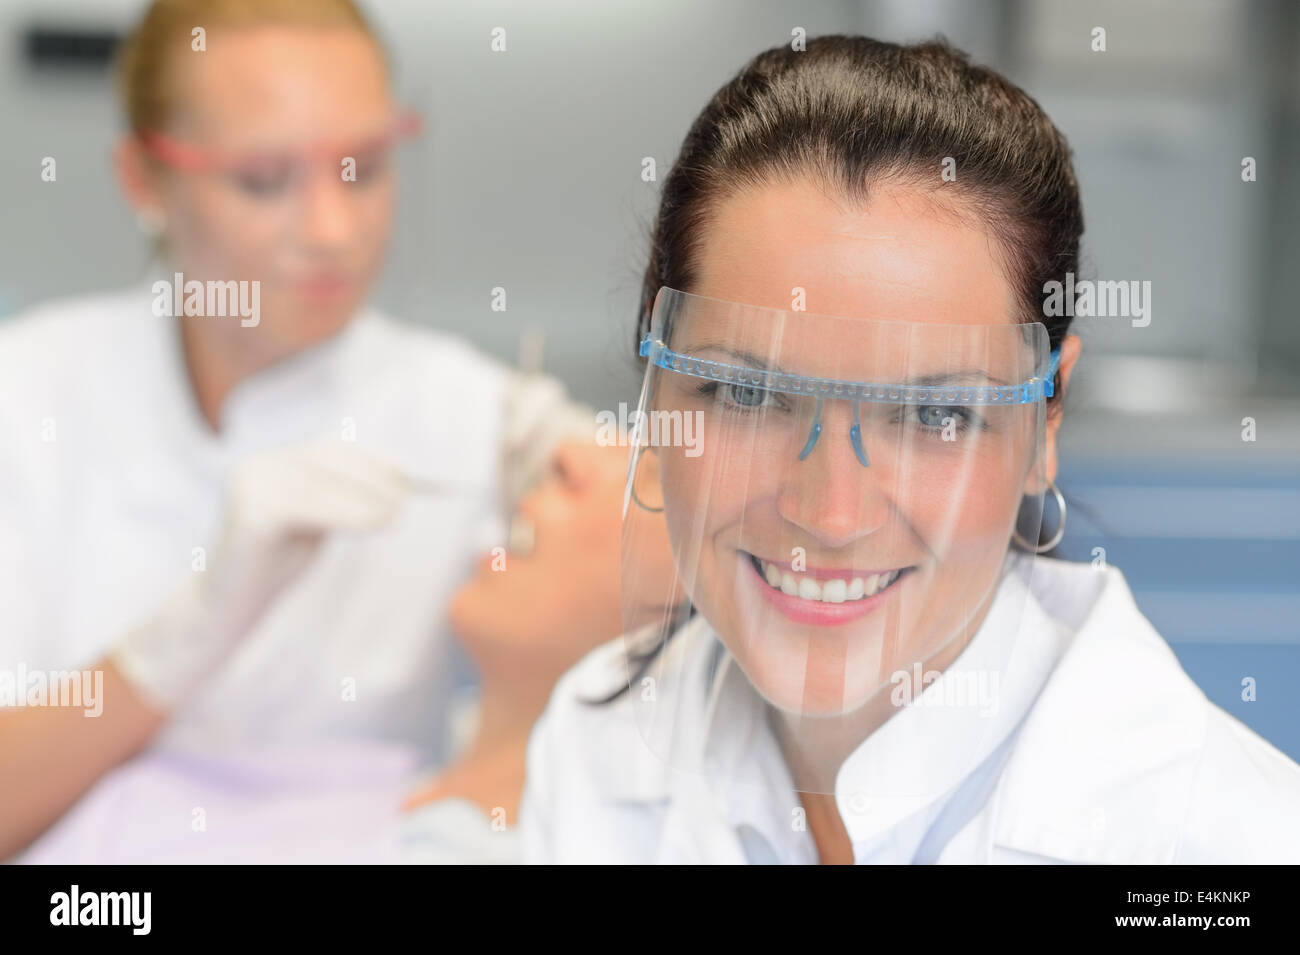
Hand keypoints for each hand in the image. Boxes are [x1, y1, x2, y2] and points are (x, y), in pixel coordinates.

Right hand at [110, 440, 409, 710]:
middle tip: (410, 498)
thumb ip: (343, 497)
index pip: (335, 452)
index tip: (416, 479)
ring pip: (322, 481)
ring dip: (368, 496)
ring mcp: (250, 484)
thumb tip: (401, 483)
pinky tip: (379, 523)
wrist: (223, 608)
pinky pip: (307, 504)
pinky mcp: (250, 512)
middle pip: (331, 460)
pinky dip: (349, 512)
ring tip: (397, 516)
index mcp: (275, 462)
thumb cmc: (274, 566)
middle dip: (376, 477)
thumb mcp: (316, 522)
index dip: (377, 463)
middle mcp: (260, 464)